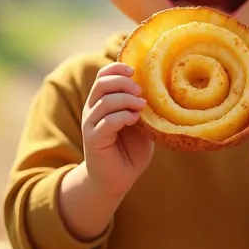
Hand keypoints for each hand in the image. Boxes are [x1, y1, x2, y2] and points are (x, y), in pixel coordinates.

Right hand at [82, 63, 152, 198]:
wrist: (117, 180)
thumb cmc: (131, 150)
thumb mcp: (141, 123)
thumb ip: (143, 106)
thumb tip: (157, 88)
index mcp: (102, 101)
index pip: (103, 75)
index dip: (117, 68)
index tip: (134, 71)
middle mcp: (92, 109)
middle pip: (102, 83)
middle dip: (123, 82)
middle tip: (140, 90)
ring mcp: (90, 124)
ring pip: (104, 101)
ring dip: (126, 99)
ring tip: (142, 106)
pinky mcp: (93, 140)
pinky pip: (106, 122)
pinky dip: (122, 116)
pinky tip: (134, 119)